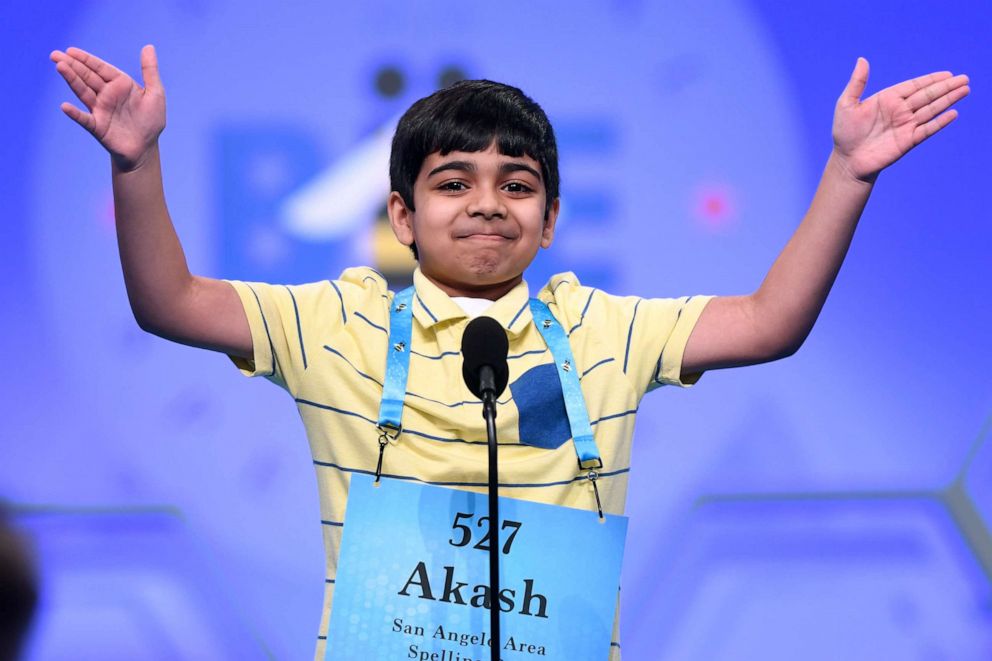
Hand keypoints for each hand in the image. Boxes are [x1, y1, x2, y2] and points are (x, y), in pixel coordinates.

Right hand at [51, 45, 165, 171]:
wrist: (145, 148)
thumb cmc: (150, 120)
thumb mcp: (155, 93)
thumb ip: (150, 71)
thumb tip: (149, 46)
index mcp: (120, 85)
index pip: (100, 68)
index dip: (86, 59)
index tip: (71, 51)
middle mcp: (107, 95)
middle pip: (87, 77)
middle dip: (72, 65)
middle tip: (55, 54)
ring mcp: (100, 110)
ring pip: (83, 92)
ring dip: (71, 80)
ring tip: (60, 67)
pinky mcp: (98, 127)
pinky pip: (85, 119)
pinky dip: (75, 114)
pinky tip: (65, 107)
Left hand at [831, 58, 968, 182]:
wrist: (848, 160)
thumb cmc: (845, 132)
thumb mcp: (847, 104)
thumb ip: (857, 83)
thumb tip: (862, 59)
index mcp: (888, 99)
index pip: (914, 86)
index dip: (930, 79)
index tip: (947, 74)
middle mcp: (900, 111)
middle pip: (927, 96)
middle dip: (945, 87)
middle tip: (964, 79)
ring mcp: (906, 125)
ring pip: (931, 110)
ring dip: (948, 100)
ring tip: (965, 90)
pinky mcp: (908, 141)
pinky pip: (927, 130)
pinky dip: (940, 122)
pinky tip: (953, 113)